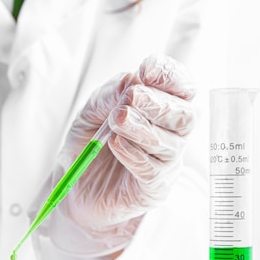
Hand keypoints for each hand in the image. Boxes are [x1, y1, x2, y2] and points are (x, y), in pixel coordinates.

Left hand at [47, 54, 195, 256]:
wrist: (74, 186)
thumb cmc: (89, 144)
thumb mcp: (91, 112)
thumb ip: (110, 95)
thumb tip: (132, 80)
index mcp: (161, 108)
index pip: (182, 87)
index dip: (170, 75)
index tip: (146, 69)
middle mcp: (171, 135)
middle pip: (185, 115)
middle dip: (159, 103)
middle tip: (132, 98)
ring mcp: (166, 164)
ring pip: (171, 144)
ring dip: (144, 128)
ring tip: (118, 121)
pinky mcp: (154, 190)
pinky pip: (153, 172)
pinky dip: (135, 155)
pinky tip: (117, 145)